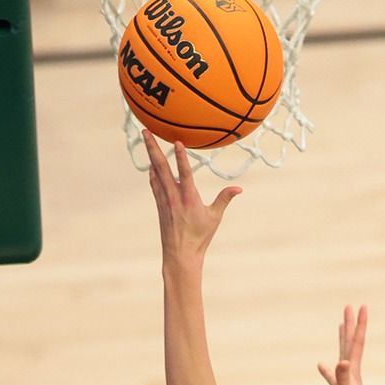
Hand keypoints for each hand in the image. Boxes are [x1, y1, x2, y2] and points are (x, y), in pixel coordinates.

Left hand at [146, 130, 240, 266]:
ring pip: (155, 172)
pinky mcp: (159, 204)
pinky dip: (152, 171)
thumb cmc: (200, 236)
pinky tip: (152, 164)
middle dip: (153, 148)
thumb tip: (238, 188)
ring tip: (147, 139)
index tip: (176, 142)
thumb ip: (224, 199)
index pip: (184, 173)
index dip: (180, 157)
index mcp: (189, 198)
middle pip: (161, 167)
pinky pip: (154, 182)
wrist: (180, 254)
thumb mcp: (215, 217)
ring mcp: (164, 199)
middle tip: (146, 131)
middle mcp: (173, 196)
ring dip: (150, 155)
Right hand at [317, 304, 371, 384]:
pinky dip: (327, 369)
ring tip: (341, 326)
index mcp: (353, 372)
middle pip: (350, 344)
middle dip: (350, 325)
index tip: (362, 307)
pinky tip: (321, 365)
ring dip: (342, 340)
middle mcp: (352, 373)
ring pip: (343, 355)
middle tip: (349, 307)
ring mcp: (346, 382)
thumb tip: (343, 361)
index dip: (359, 325)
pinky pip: (333, 376)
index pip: (356, 343)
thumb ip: (343, 378)